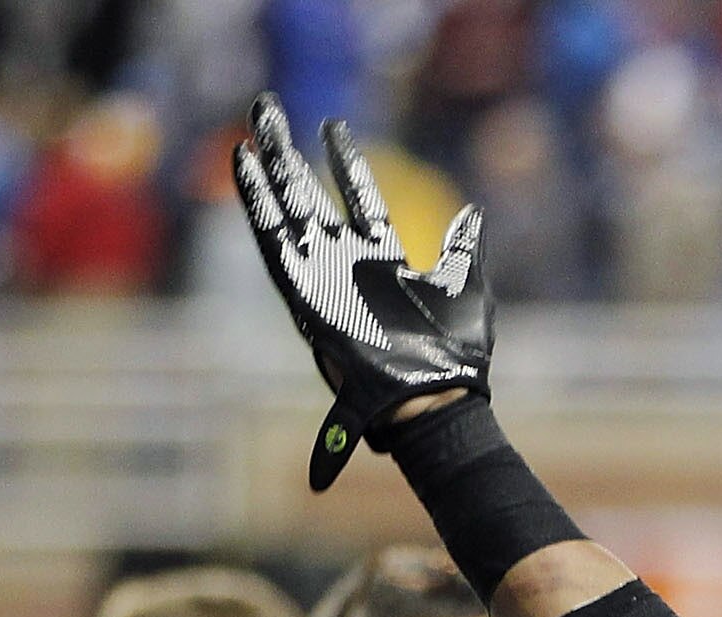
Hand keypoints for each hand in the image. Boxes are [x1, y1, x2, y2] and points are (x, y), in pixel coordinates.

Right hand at [232, 93, 490, 490]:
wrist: (433, 402)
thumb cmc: (456, 357)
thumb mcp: (466, 291)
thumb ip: (464, 250)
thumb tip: (474, 213)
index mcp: (384, 263)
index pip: (361, 200)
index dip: (347, 163)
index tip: (334, 127)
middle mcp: (348, 266)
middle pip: (312, 197)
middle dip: (291, 154)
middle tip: (269, 110)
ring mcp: (324, 277)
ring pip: (289, 211)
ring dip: (270, 167)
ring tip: (254, 126)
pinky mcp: (304, 293)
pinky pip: (274, 243)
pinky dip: (258, 204)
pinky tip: (246, 166)